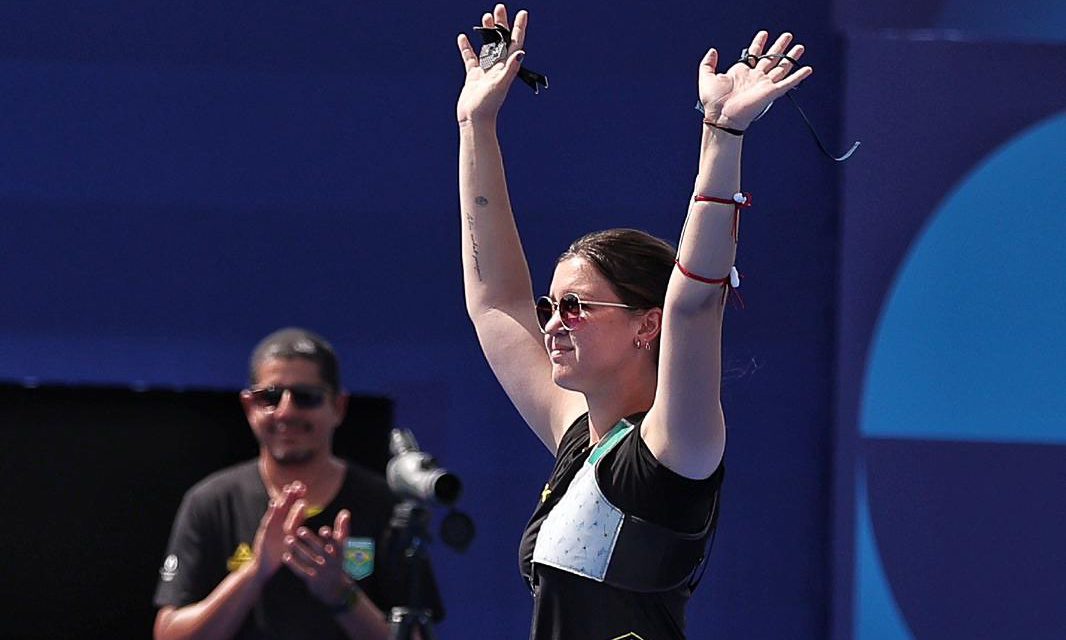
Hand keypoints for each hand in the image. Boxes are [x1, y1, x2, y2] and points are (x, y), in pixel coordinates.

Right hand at [250, 481, 306, 580]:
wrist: (263, 566)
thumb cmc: (279, 555)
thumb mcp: (291, 542)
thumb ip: (297, 528)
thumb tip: (308, 517)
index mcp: (287, 525)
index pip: (293, 509)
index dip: (297, 498)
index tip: (303, 488)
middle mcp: (279, 524)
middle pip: (286, 507)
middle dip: (292, 496)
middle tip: (298, 484)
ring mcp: (271, 527)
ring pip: (278, 511)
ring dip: (283, 500)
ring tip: (287, 489)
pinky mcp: (264, 532)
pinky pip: (268, 521)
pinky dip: (271, 512)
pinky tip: (274, 503)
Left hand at [283, 508, 355, 607]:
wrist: (335, 588)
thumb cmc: (337, 562)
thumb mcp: (343, 547)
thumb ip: (343, 528)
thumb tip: (345, 512)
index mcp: (338, 552)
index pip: (335, 544)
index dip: (330, 538)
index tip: (324, 530)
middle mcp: (329, 562)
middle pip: (319, 550)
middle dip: (310, 540)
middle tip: (300, 530)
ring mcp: (320, 571)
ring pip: (308, 558)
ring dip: (298, 549)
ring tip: (288, 539)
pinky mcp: (311, 578)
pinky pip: (301, 570)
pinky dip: (293, 563)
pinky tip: (286, 556)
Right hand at [456, 4, 527, 123]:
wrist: (475, 120)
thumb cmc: (488, 105)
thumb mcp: (500, 84)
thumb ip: (510, 68)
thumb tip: (521, 52)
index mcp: (506, 67)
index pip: (515, 43)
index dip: (519, 28)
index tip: (522, 13)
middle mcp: (498, 67)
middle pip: (501, 40)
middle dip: (501, 24)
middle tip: (500, 7)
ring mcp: (485, 71)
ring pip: (487, 46)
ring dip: (487, 32)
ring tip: (485, 16)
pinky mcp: (474, 76)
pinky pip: (470, 58)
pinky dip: (467, 47)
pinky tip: (463, 36)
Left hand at [698, 31, 811, 131]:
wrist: (721, 117)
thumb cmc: (713, 102)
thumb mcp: (706, 77)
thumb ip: (708, 63)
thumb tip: (712, 51)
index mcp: (742, 72)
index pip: (754, 53)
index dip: (759, 43)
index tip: (764, 34)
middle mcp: (755, 77)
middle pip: (771, 58)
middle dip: (779, 46)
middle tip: (787, 36)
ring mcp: (764, 84)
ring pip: (781, 67)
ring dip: (790, 57)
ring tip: (799, 47)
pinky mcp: (772, 92)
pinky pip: (788, 82)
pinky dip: (798, 76)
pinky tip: (807, 69)